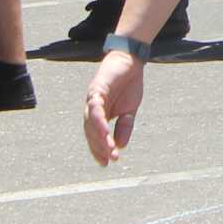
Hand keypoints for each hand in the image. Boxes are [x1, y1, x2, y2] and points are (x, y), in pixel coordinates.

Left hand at [84, 51, 144, 165]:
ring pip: (91, 123)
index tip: (107, 163)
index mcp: (99, 115)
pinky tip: (105, 131)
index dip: (99, 150)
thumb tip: (121, 146)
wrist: (131, 60)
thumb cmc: (129, 84)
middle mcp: (91, 109)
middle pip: (90, 133)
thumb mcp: (130, 110)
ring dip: (99, 138)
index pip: (95, 137)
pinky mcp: (96, 90)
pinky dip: (99, 121)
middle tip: (109, 160)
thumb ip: (124, 127)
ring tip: (109, 150)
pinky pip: (95, 108)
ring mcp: (92, 100)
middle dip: (99, 148)